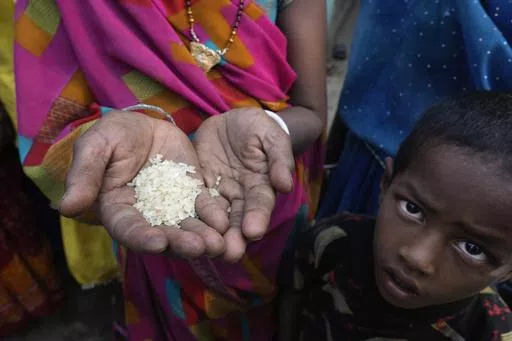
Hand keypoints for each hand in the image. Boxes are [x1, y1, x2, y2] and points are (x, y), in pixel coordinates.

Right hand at [60, 112, 228, 257]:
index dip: (142, 237)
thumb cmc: (113, 135)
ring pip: (187, 227)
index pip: (128, 229)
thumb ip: (84, 174)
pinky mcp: (192, 196)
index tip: (158, 242)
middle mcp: (147, 216)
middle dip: (181, 242)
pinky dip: (214, 216)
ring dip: (202, 237)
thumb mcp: (96, 146)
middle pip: (163, 234)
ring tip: (218, 243)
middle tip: (200, 247)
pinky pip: (204, 208)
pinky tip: (226, 222)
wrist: (144, 125)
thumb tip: (67, 207)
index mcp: (118, 209)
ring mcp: (172, 208)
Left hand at [194, 108, 294, 261]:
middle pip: (237, 219)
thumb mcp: (271, 137)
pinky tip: (182, 229)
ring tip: (208, 250)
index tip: (254, 232)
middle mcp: (239, 196)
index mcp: (260, 186)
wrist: (231, 121)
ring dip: (212, 234)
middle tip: (230, 254)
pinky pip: (192, 202)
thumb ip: (279, 159)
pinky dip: (189, 215)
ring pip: (214, 217)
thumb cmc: (258, 128)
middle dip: (235, 237)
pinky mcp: (197, 186)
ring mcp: (217, 193)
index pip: (260, 204)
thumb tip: (285, 184)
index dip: (257, 217)